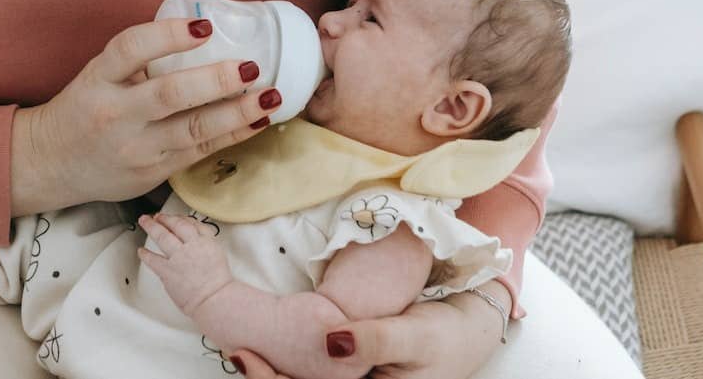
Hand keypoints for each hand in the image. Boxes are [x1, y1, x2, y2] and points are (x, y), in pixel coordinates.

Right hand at [11, 18, 280, 212]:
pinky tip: (259, 121)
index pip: (131, 49)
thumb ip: (139, 59)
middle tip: (252, 66)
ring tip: (270, 96)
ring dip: (237, 112)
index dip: (168, 35)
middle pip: (169, 94)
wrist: (52, 162)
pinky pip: (199, 151)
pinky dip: (233, 135)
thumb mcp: (99, 75)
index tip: (203, 27)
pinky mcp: (153, 172)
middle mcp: (116, 114)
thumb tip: (204, 31)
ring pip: (193, 129)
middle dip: (215, 81)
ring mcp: (136, 148)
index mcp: (99, 79)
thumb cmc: (86, 107)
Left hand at [137, 213, 232, 315]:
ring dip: (152, 227)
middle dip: (165, 218)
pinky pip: (153, 260)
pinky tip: (141, 251)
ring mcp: (178, 257)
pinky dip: (146, 254)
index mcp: (206, 242)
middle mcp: (191, 246)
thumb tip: (196, 243)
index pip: (193, 224)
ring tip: (145, 221)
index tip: (176, 217)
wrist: (214, 299)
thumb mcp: (218, 256)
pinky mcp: (168, 271)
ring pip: (162, 236)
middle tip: (158, 216)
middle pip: (176, 225)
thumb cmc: (218, 285)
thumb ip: (206, 246)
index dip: (182, 218)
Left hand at [227, 281, 510, 378]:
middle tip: (235, 352)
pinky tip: (264, 346)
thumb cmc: (447, 334)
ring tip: (240, 349)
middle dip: (266, 378)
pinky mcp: (346, 373)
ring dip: (272, 371)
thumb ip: (376, 339)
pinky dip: (286, 360)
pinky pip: (311, 372)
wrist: (467, 328)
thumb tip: (332, 340)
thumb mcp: (415, 334)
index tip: (245, 358)